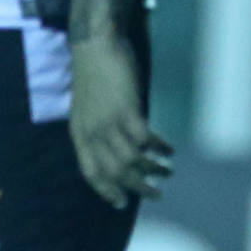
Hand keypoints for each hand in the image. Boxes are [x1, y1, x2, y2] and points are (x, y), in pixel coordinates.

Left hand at [68, 34, 172, 207]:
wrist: (95, 46)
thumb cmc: (93, 74)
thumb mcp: (88, 109)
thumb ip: (99, 130)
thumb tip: (118, 150)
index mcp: (80, 134)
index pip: (91, 172)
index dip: (106, 191)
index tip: (122, 204)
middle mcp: (92, 133)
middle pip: (115, 172)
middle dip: (137, 187)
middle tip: (156, 195)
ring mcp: (109, 122)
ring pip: (132, 159)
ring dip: (153, 169)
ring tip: (167, 172)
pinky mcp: (127, 110)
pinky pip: (146, 139)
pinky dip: (159, 147)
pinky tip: (169, 149)